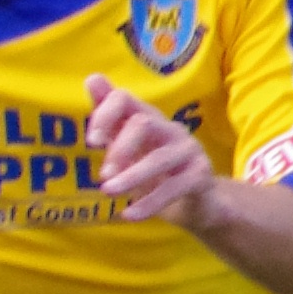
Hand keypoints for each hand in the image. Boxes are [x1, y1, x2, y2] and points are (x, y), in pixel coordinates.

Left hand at [83, 72, 219, 226]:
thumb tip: (92, 78)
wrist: (196, 203)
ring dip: (131, 176)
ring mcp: (188, 151)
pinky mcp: (201, 176)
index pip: (125, 99)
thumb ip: (110, 119)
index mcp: (148, 119)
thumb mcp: (128, 146)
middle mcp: (170, 129)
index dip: (105, 114)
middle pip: (143, 123)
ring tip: (108, 192)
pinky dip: (149, 203)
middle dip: (119, 148)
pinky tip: (129, 215)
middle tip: (102, 176)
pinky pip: (175, 187)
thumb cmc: (155, 171)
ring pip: (159, 158)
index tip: (91, 142)